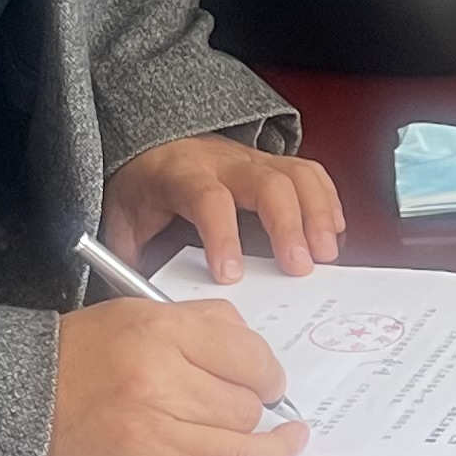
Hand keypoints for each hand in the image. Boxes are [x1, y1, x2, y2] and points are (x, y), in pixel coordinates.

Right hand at [43, 289, 308, 455]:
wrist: (13, 397)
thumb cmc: (78, 356)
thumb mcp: (138, 314)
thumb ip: (201, 323)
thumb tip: (255, 356)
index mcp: (162, 334)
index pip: (250, 359)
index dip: (269, 375)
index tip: (269, 383)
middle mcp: (158, 384)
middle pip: (244, 409)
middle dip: (258, 413)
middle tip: (254, 413)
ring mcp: (149, 438)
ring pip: (235, 453)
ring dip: (269, 455)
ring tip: (282, 448)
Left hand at [104, 135, 342, 282]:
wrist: (154, 148)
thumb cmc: (144, 188)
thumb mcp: (123, 221)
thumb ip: (130, 260)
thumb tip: (141, 307)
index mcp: (183, 175)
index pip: (208, 198)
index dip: (222, 236)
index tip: (230, 276)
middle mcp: (224, 164)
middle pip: (267, 183)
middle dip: (288, 225)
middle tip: (300, 267)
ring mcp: (254, 161)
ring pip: (297, 174)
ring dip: (317, 214)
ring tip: (325, 254)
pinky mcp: (275, 166)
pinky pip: (310, 175)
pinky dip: (327, 202)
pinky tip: (332, 233)